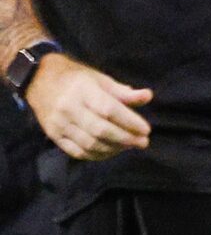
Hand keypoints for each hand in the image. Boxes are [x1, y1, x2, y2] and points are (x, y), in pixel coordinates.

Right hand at [25, 55, 150, 161]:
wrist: (39, 80)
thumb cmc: (76, 78)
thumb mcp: (100, 79)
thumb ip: (123, 92)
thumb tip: (148, 97)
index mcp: (84, 91)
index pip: (109, 110)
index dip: (129, 122)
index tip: (146, 130)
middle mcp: (69, 109)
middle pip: (100, 130)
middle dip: (125, 139)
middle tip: (143, 142)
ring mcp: (59, 124)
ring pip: (89, 144)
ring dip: (113, 148)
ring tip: (129, 146)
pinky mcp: (53, 135)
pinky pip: (76, 152)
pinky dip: (96, 155)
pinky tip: (111, 152)